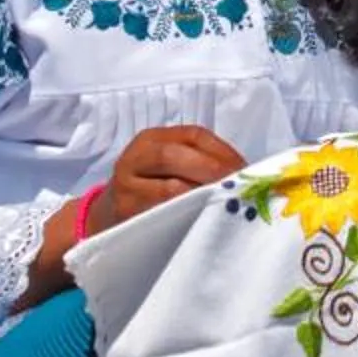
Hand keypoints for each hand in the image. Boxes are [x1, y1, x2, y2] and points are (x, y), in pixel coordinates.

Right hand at [89, 124, 247, 233]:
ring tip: (228, 205)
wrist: (108, 216)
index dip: (223, 152)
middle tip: (240, 189)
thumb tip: (249, 173)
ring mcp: (126, 188)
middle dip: (212, 172)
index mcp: (151, 139)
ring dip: (203, 198)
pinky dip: (187, 217)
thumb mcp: (168, 165)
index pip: (193, 136)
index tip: (248, 170)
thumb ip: (201, 161)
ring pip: (169, 189)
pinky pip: (162, 215)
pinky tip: (206, 221)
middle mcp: (134, 158)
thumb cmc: (151, 188)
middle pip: (175, 156)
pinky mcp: (127, 216)